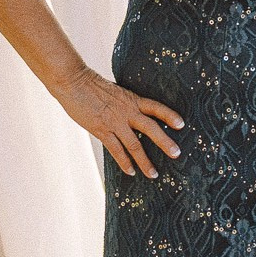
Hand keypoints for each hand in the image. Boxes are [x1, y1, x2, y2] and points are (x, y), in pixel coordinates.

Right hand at [58, 67, 184, 177]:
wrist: (74, 82)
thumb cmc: (92, 85)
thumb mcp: (116, 91)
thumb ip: (126, 104)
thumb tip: (133, 114)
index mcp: (132, 100)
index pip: (156, 107)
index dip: (169, 115)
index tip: (181, 124)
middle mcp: (127, 112)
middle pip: (151, 128)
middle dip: (165, 142)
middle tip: (176, 154)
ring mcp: (115, 122)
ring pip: (135, 145)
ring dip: (145, 161)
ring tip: (153, 174)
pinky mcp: (102, 131)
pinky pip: (116, 150)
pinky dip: (124, 162)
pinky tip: (131, 171)